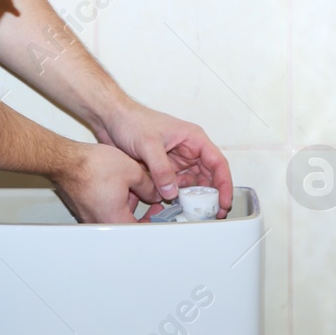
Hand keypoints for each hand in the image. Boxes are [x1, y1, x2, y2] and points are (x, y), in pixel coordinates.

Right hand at [51, 143, 161, 223]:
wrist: (66, 160)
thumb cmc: (91, 167)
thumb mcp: (132, 171)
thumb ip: (149, 186)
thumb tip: (154, 191)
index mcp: (115, 220)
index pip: (141, 229)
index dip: (154, 220)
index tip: (159, 212)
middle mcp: (100, 222)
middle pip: (128, 223)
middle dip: (140, 209)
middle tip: (148, 197)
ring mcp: (89, 216)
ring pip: (115, 215)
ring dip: (126, 203)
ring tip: (130, 185)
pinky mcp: (84, 208)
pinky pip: (103, 209)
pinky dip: (112, 200)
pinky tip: (115, 184)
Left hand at [94, 100, 233, 217]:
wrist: (111, 119)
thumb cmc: (131, 120)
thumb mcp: (148, 144)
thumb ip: (161, 169)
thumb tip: (171, 192)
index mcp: (193, 138)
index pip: (217, 162)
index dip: (224, 183)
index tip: (224, 201)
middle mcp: (188, 150)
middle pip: (208, 177)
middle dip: (211, 196)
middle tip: (211, 214)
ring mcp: (176, 161)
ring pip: (191, 184)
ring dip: (192, 198)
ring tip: (192, 213)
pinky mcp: (163, 169)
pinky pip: (175, 186)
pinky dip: (176, 196)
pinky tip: (173, 206)